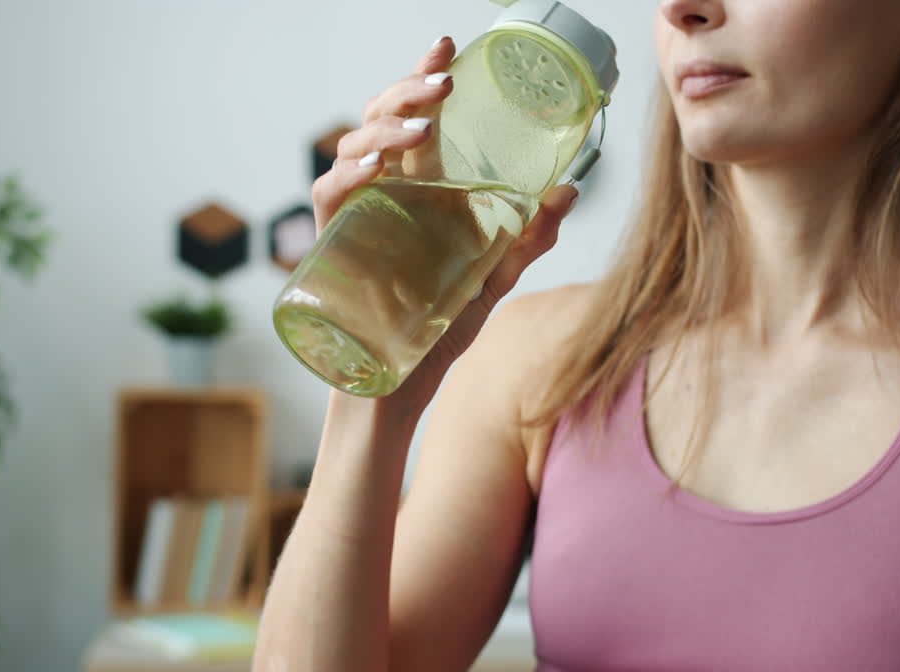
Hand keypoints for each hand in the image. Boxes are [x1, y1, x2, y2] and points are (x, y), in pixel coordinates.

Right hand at [312, 37, 579, 422]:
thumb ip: (525, 239)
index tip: (446, 47)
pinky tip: (376, 168)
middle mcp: (380, 199)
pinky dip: (349, 176)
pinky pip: (329, 198)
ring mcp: (354, 221)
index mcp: (415, 195)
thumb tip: (570, 192)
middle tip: (440, 80)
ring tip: (422, 131)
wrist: (396, 395)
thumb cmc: (435, 336)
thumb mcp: (490, 282)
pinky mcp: (333, 250)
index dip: (422, 80)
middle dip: (405, 93)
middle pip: (379, 124)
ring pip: (351, 150)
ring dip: (384, 131)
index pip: (414, 123)